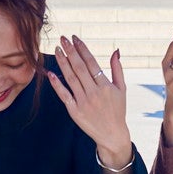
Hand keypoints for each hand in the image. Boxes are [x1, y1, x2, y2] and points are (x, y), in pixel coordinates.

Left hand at [47, 35, 133, 172]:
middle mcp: (94, 93)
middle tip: (63, 38)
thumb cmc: (117, 110)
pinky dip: (57, 84)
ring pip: (70, 78)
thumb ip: (117, 69)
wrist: (112, 135)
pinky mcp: (75, 111)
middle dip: (71, 51)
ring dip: (63, 62)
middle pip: (79, 68)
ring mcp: (83, 102)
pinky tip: (51, 73)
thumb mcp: (121, 89)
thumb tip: (115, 50)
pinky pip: (64, 95)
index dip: (82, 49)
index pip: (92, 63)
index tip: (75, 38)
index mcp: (106, 86)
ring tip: (57, 49)